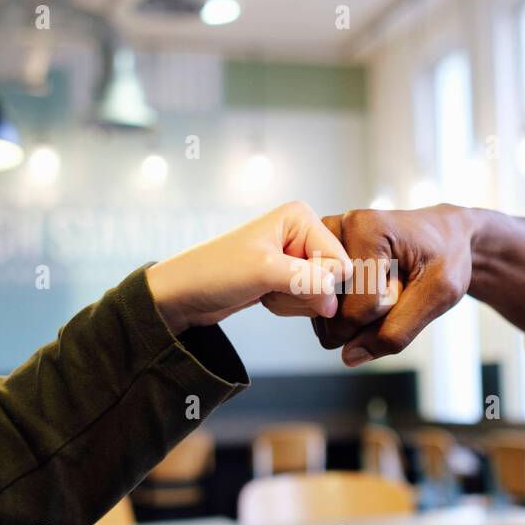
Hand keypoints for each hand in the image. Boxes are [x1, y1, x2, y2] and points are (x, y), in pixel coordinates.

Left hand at [146, 201, 350, 333]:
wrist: (185, 293)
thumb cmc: (216, 271)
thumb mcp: (265, 271)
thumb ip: (309, 283)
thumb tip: (334, 304)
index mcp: (302, 217)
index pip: (340, 261)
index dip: (318, 281)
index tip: (285, 279)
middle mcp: (302, 232)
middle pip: (333, 279)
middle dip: (304, 292)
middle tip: (271, 284)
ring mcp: (296, 256)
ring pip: (321, 294)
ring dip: (293, 301)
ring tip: (265, 290)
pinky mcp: (288, 277)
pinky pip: (307, 301)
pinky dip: (287, 306)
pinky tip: (264, 297)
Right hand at [310, 205, 476, 365]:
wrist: (446, 238)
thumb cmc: (447, 257)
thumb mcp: (439, 294)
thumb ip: (397, 330)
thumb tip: (350, 356)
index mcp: (365, 229)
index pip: (358, 308)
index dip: (388, 313)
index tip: (409, 284)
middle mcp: (336, 231)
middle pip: (335, 311)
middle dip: (369, 316)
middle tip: (397, 284)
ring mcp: (322, 245)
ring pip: (325, 312)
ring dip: (358, 314)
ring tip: (384, 285)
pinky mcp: (317, 259)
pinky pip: (323, 307)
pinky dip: (347, 310)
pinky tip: (367, 290)